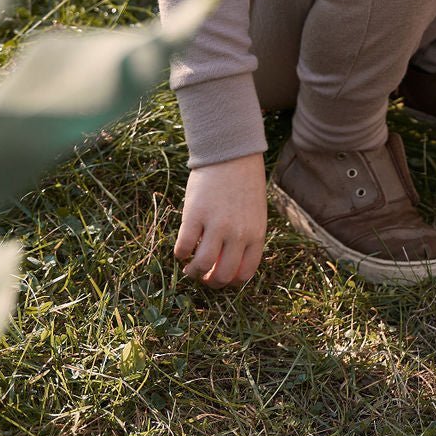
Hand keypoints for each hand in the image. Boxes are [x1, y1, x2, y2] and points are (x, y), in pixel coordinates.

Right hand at [174, 153, 267, 286]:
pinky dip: (179, 253)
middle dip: (210, 281)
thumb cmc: (244, 182)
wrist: (231, 154)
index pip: (245, 273)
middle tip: (202, 275)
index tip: (220, 276)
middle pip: (222, 275)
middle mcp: (238, 233)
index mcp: (256, 233)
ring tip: (188, 267)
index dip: (230, 282)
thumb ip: (246, 237)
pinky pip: (184, 246)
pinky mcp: (195, 215)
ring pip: (201, 266)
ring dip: (193, 272)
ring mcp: (216, 225)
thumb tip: (228, 264)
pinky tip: (181, 250)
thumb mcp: (255, 212)